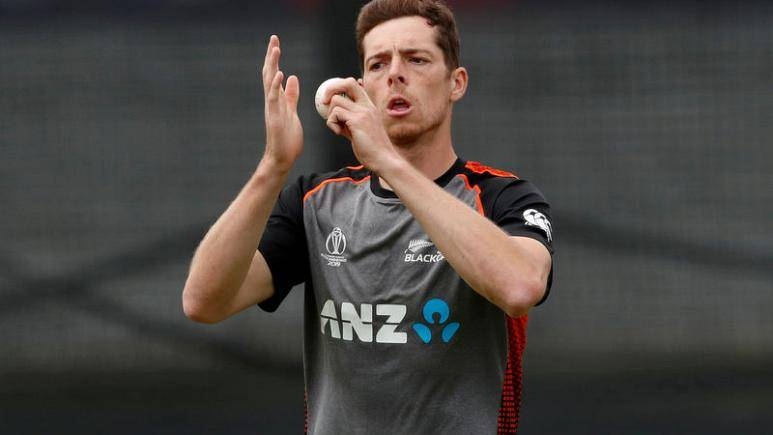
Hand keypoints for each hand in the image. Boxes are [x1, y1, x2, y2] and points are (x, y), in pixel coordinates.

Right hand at [261, 35, 302, 171]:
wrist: (282, 158)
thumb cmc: (287, 138)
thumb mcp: (292, 112)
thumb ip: (291, 96)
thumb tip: (293, 78)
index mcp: (277, 99)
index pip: (274, 74)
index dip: (274, 59)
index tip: (275, 43)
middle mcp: (272, 101)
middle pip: (269, 73)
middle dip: (271, 56)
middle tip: (273, 38)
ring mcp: (272, 109)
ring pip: (270, 82)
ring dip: (272, 65)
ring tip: (275, 49)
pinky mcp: (274, 117)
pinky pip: (274, 99)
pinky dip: (276, 86)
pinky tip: (279, 74)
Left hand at [321, 78, 398, 172]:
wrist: (383, 159)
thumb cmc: (372, 148)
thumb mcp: (361, 129)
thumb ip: (350, 119)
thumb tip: (335, 114)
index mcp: (369, 106)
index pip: (353, 84)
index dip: (339, 87)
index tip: (330, 99)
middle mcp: (367, 105)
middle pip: (347, 83)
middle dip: (332, 89)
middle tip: (324, 103)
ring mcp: (363, 111)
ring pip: (336, 100)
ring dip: (331, 115)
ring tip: (338, 128)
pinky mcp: (357, 120)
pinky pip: (335, 114)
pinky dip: (332, 123)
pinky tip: (340, 133)